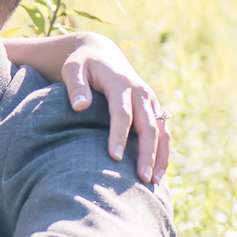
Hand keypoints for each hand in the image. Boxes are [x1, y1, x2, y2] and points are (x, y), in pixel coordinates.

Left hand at [62, 34, 170, 181]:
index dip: (119, 136)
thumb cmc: (83, 64)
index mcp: (121, 83)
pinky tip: (159, 173)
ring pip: (162, 131)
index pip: (122, 113)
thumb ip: (76, 85)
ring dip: (160, 156)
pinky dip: (164, 152)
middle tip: (142, 178)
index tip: (113, 158)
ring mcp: (150, 101)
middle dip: (146, 152)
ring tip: (154, 182)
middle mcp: (141, 92)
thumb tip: (80, 107)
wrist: (102, 53)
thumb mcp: (73, 68)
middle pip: (148, 126)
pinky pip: (164, 132)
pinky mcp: (154, 108)